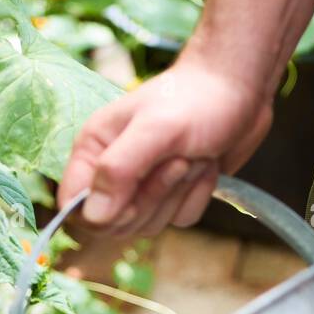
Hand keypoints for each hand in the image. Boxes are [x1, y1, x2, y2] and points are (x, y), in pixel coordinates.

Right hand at [58, 57, 272, 237]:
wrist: (238, 89)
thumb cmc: (196, 100)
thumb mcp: (156, 130)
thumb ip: (119, 170)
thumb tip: (93, 216)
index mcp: (94, 149)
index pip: (74, 207)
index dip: (103, 214)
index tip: (133, 197)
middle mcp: (112, 170)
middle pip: (115, 222)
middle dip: (152, 199)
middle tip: (178, 161)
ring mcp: (143, 185)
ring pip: (149, 224)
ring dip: (179, 194)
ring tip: (192, 156)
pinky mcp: (172, 195)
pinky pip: (179, 220)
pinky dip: (197, 197)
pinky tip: (205, 167)